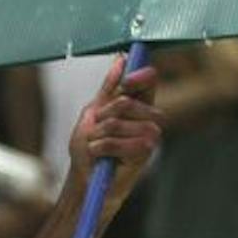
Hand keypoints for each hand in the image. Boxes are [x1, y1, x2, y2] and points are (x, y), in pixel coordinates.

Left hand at [67, 54, 162, 206]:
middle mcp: (149, 119)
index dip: (138, 76)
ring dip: (98, 135)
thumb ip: (109, 87)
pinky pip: (117, 142)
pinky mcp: (145, 154)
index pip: (147, 81)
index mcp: (138, 105)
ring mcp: (150, 136)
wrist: (87, 179)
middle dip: (102, 115)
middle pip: (125, 102)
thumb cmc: (91, 147)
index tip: (125, 82)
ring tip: (95, 146)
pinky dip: (100, 147)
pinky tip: (98, 155)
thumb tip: (122, 58)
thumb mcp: (94, 112)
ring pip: (117, 123)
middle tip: (95, 130)